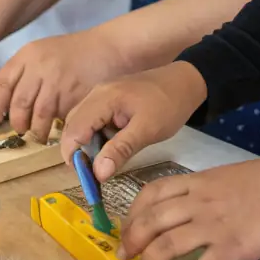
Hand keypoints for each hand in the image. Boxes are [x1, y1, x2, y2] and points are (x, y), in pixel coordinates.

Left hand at [0, 27, 126, 143]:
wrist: (108, 48)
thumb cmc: (75, 53)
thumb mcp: (45, 52)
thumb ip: (26, 72)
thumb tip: (8, 102)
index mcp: (29, 54)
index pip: (3, 82)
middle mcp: (39, 66)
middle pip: (19, 103)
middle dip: (18, 122)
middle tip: (22, 129)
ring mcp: (57, 82)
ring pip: (37, 116)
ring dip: (37, 130)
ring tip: (40, 134)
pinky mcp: (73, 96)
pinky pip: (59, 118)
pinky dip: (56, 127)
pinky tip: (58, 127)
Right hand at [61, 62, 207, 179]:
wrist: (187, 81)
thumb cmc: (169, 105)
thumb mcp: (148, 130)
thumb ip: (121, 150)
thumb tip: (98, 173)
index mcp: (103, 98)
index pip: (73, 130)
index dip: (74, 156)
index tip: (87, 179)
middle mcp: (96, 94)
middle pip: (72, 126)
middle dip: (78, 152)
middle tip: (94, 174)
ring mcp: (102, 95)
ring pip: (81, 123)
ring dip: (87, 145)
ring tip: (103, 164)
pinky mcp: (109, 99)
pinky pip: (93, 120)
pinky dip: (97, 137)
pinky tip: (110, 149)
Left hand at [116, 158, 259, 259]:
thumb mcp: (224, 177)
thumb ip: (203, 191)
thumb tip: (188, 209)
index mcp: (196, 183)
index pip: (152, 193)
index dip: (134, 211)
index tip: (127, 226)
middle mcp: (198, 203)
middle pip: (152, 220)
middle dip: (132, 240)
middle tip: (125, 256)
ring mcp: (213, 226)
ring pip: (167, 245)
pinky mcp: (231, 247)